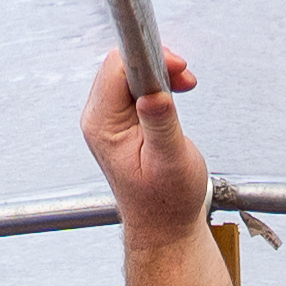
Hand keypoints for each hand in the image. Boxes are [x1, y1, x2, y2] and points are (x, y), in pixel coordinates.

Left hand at [78, 41, 205, 241]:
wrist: (165, 225)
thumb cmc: (167, 202)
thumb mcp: (169, 161)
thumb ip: (160, 124)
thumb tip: (153, 94)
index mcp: (103, 126)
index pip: (117, 69)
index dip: (149, 59)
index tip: (176, 66)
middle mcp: (100, 119)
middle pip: (123, 65)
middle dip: (157, 64)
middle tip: (184, 79)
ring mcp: (109, 119)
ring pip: (131, 72)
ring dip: (161, 73)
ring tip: (183, 87)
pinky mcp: (123, 120)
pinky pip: (137, 85)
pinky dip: (159, 83)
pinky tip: (174, 93)